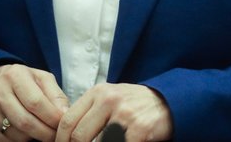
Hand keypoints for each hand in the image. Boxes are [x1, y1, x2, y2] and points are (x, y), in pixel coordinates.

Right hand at [0, 63, 68, 141]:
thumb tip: (64, 113)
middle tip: (56, 135)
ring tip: (43, 132)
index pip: (36, 102)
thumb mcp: (41, 78)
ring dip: (33, 137)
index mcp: (15, 76)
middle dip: (45, 133)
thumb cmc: (22, 80)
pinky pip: (4, 141)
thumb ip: (55, 94)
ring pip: (16, 134)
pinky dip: (20, 141)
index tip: (62, 124)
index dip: (52, 117)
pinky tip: (28, 135)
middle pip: (25, 122)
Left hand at [55, 83, 172, 141]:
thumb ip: (90, 112)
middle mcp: (110, 100)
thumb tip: (65, 135)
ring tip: (107, 141)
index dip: (61, 141)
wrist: (170, 101)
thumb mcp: (111, 99)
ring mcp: (125, 115)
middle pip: (78, 136)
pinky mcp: (139, 130)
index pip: (67, 121)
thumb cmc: (136, 104)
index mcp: (99, 92)